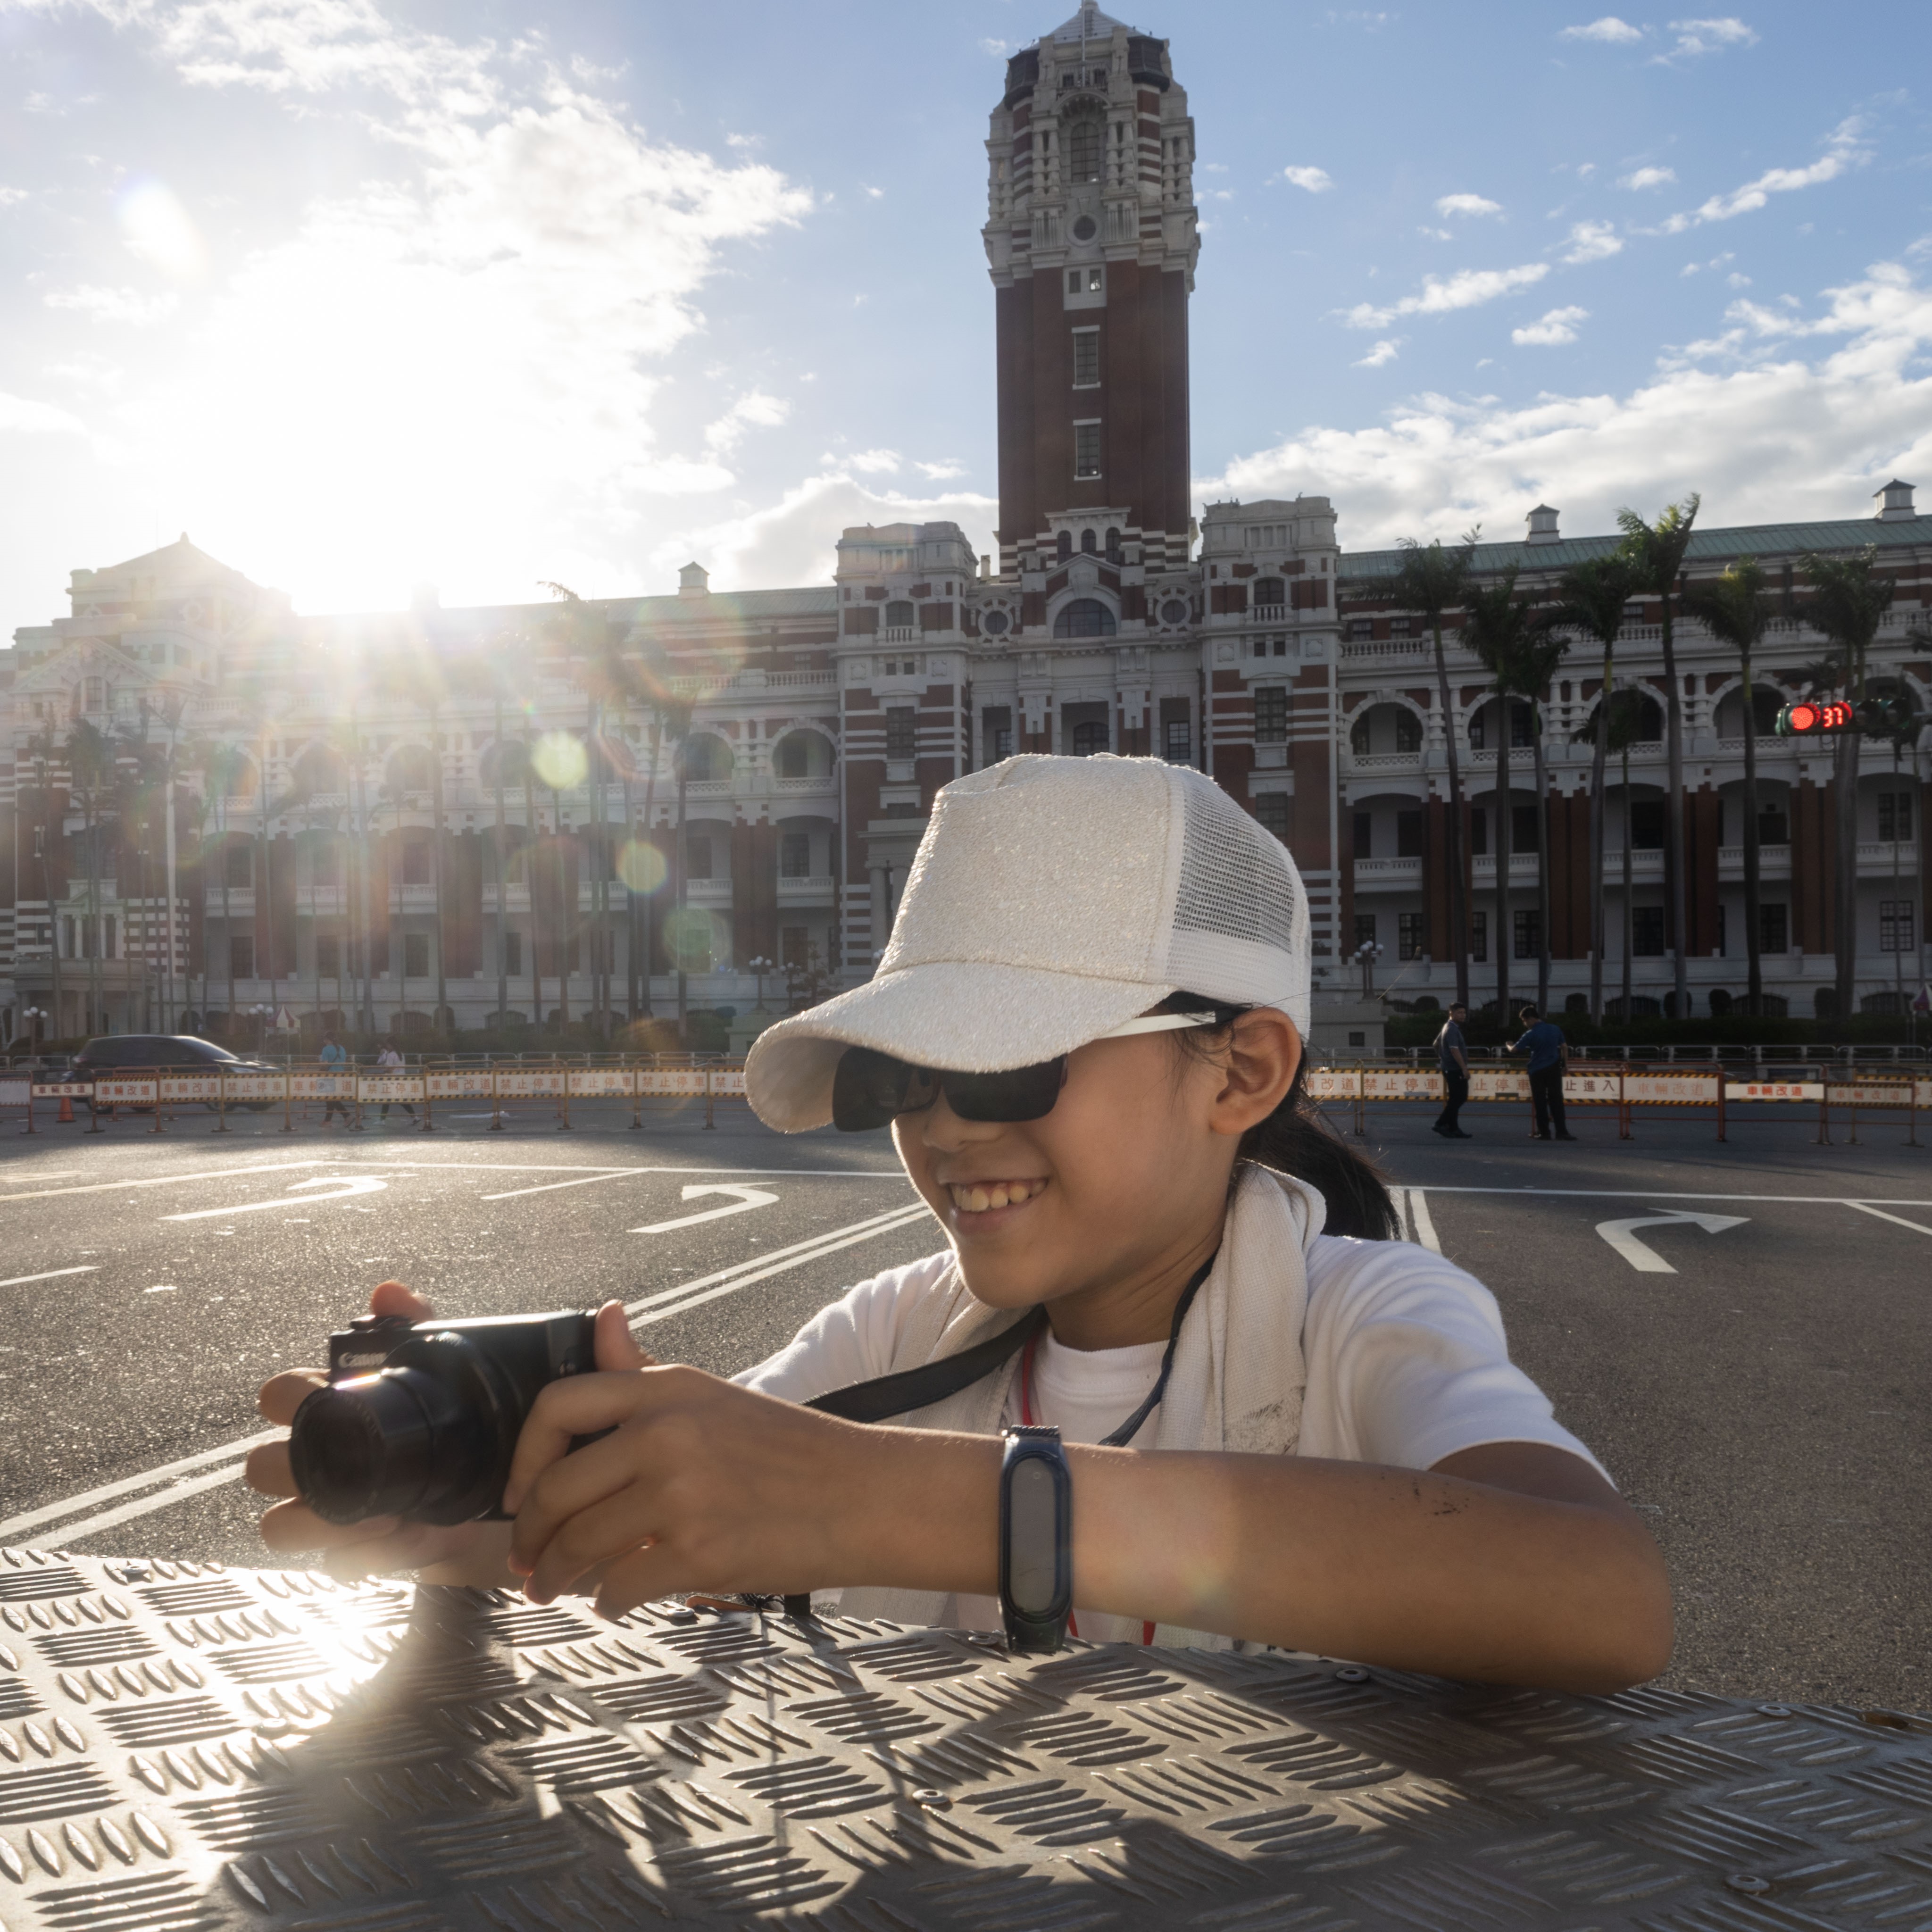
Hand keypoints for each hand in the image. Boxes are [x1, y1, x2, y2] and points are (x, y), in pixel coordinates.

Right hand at [249, 1281, 521, 1583]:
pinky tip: (404, 1536)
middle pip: (260, 1466)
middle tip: (350, 1465)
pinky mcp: (354, 1552)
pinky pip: (333, 1565)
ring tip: (383, 1513)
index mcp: (326, 1412)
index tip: (327, 1398)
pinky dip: (365, 1556)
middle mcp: (312, 1463)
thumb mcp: (439, 1369)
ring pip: (278, 1526)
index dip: (289, 1398)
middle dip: (295, 1469)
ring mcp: (326, 1513)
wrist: (486, 1486)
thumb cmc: (446, 1422)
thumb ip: (414, 1324)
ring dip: (322, 1524)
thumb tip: (387, 1291)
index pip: (275, 1397)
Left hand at [502, 1358, 889, 1618]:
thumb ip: (643, 1368)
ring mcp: (680, 1494)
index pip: (558, 1406)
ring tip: (555, 1588)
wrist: (863, 1496)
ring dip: (557, 1576)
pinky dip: (608, 1601)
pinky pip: (620, 1586)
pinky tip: (615, 1599)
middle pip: (555, 1489)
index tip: (519, 1492)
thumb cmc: (792, 1452)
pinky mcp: (698, 1552)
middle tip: (528, 1560)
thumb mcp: (713, 1395)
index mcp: (666, 1390)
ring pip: (579, 1544)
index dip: (522, 1457)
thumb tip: (605, 1316)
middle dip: (530, 1536)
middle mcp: (665, 1433)